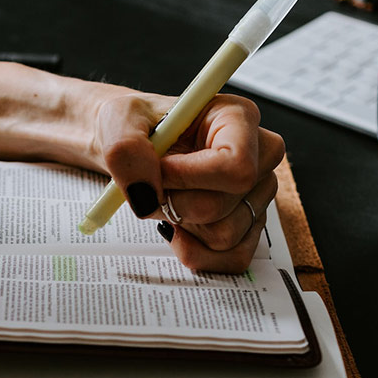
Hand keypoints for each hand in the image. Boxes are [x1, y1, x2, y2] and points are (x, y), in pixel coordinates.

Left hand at [95, 93, 284, 272]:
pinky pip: (232, 258)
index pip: (235, 166)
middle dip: (174, 203)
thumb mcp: (119, 121)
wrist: (136, 150)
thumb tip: (145, 192)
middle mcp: (258, 155)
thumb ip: (126, 151)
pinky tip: (176, 231)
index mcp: (237, 118)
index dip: (188, 180)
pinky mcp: (249, 225)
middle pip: (221, 205)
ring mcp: (257, 193)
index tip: (159, 172)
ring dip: (181, 225)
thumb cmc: (138, 128)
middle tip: (154, 183)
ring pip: (223, 235)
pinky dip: (195, 252)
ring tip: (167, 198)